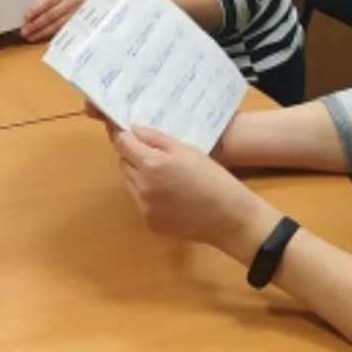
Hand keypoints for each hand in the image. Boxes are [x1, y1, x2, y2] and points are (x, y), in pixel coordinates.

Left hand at [21, 0, 98, 41]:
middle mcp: (72, 2)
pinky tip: (48, 43)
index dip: (36, 10)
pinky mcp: (84, 25)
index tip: (26, 17)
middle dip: (36, 24)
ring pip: (58, 25)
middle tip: (25, 31)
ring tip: (32, 37)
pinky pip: (67, 32)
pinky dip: (57, 37)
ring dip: (43, 32)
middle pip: (51, 15)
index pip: (48, 1)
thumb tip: (37, 11)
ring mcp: (79, 14)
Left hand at [112, 125, 261, 248]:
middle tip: (150, 151)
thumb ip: (156, 139)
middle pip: (123, 162)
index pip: (122, 143)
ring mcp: (143, 206)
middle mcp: (141, 185)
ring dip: (136, 173)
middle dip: (131, 154)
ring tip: (161, 172)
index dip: (122, 134)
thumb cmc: (213, 178)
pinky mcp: (149, 222)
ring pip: (128, 182)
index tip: (125, 130)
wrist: (229, 218)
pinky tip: (166, 192)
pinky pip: (138, 200)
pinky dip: (145, 192)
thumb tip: (134, 129)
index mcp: (151, 164)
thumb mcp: (187, 150)